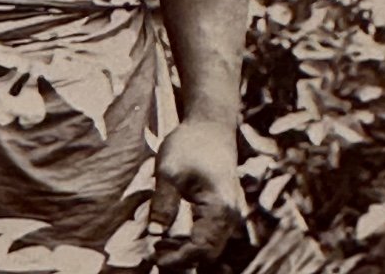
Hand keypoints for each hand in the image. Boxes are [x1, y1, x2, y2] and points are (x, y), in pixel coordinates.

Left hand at [148, 120, 241, 269]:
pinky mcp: (223, 209)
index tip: (154, 260)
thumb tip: (154, 234)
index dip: (177, 259)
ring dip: (186, 252)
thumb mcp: (169, 171)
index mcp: (220, 208)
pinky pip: (210, 235)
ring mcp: (229, 213)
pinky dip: (192, 242)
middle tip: (154, 257)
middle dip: (182, 260)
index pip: (200, 249)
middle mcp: (230, 215)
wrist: (210, 125)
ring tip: (159, 248)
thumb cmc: (190, 144)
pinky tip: (170, 237)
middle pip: (208, 253)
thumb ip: (163, 204)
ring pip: (210, 247)